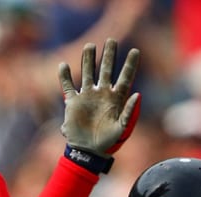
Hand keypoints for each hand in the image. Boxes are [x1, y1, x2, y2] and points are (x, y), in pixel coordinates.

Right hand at [59, 38, 140, 159]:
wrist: (88, 151)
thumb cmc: (108, 141)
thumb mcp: (122, 128)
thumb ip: (129, 111)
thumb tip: (138, 94)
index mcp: (116, 99)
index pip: (125, 78)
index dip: (131, 65)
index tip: (136, 51)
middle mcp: (102, 94)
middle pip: (106, 70)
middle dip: (109, 55)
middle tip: (111, 41)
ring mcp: (88, 96)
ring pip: (88, 72)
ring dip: (88, 59)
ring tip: (90, 45)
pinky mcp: (74, 102)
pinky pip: (68, 86)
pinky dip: (64, 76)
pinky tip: (63, 65)